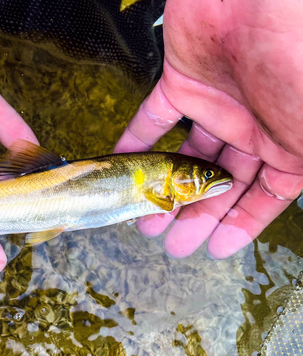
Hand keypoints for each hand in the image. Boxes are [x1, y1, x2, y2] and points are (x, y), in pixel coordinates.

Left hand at [115, 0, 302, 257]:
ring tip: (144, 218)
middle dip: (196, 216)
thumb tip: (293, 192)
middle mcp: (253, 126)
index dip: (241, 223)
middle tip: (172, 244)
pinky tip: (124, 167)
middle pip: (219, 182)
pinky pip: (153, 121)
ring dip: (164, 189)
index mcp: (290, 140)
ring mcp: (216, 105)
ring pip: (185, 159)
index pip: (265, 195)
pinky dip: (136, 143)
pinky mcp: (181, 82)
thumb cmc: (299, 52)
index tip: (215, 248)